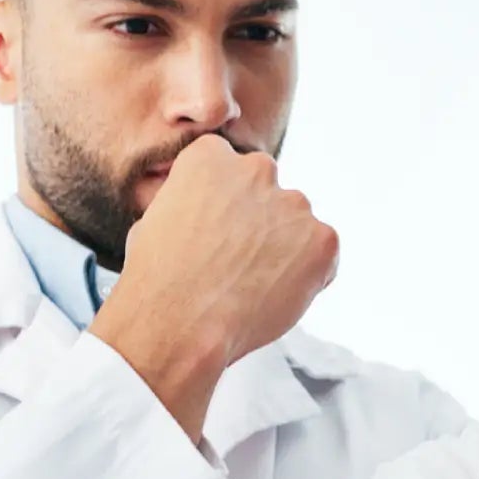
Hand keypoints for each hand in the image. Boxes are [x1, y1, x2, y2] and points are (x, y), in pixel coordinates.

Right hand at [85, 134, 337, 439]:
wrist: (180, 323)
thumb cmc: (157, 280)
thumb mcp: (155, 220)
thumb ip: (192, 203)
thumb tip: (206, 213)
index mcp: (210, 155)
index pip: (230, 169)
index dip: (224, 207)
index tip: (214, 234)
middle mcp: (257, 168)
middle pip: (267, 192)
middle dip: (258, 221)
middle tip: (237, 262)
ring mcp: (294, 203)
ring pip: (296, 224)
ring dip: (284, 248)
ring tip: (251, 285)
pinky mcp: (322, 239)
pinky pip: (323, 256)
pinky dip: (308, 277)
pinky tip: (273, 296)